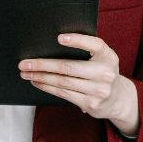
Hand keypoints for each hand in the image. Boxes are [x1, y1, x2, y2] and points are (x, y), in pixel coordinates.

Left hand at [20, 34, 138, 135]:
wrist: (118, 98)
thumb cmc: (102, 72)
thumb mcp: (102, 58)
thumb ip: (87, 51)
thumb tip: (54, 44)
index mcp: (108, 56)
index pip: (95, 44)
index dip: (77, 40)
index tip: (59, 38)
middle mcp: (105, 73)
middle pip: (68, 67)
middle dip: (43, 65)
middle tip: (25, 63)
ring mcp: (98, 90)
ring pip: (62, 82)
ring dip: (41, 77)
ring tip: (26, 73)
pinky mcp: (90, 103)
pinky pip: (63, 93)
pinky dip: (47, 87)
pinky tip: (37, 82)